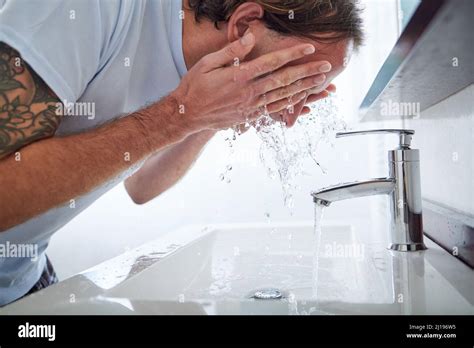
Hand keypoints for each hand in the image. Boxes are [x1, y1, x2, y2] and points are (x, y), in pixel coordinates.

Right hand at [170, 32, 330, 133]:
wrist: (187, 115)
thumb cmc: (195, 86)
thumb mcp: (208, 62)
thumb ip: (232, 50)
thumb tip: (251, 37)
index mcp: (240, 76)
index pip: (272, 62)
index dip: (293, 54)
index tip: (309, 48)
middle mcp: (249, 92)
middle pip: (284, 80)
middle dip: (307, 73)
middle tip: (326, 68)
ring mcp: (251, 106)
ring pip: (283, 96)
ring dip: (304, 89)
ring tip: (322, 84)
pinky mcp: (250, 116)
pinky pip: (275, 110)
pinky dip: (290, 106)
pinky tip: (303, 101)